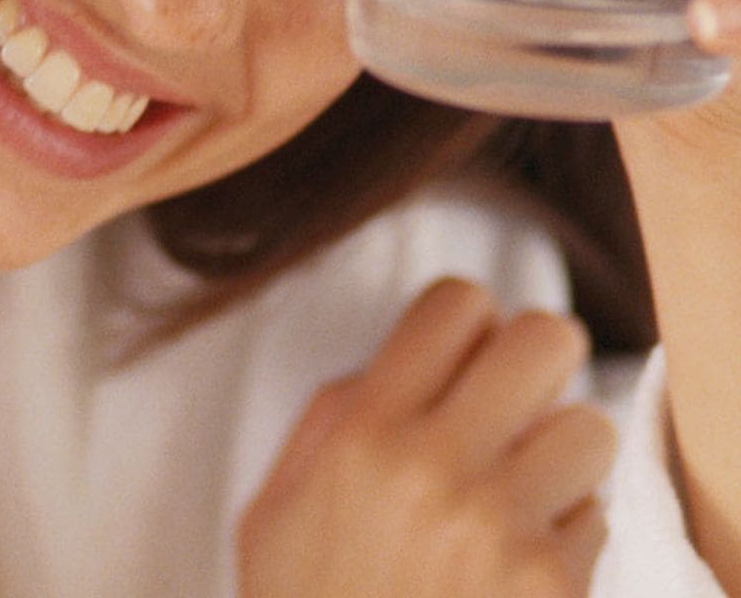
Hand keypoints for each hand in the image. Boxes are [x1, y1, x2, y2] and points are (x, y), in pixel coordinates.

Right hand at [237, 279, 614, 597]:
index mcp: (363, 432)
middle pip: (547, 339)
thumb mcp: (275, 507)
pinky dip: (569, 531)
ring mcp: (502, 530)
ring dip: (559, 454)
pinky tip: (517, 564)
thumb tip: (408, 364)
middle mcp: (437, 465)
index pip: (456, 303)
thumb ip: (334, 416)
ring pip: (589, 426)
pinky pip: (597, 515)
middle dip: (534, 361)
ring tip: (517, 493)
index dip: (466, 320)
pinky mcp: (552, 591)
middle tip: (510, 401)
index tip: (461, 352)